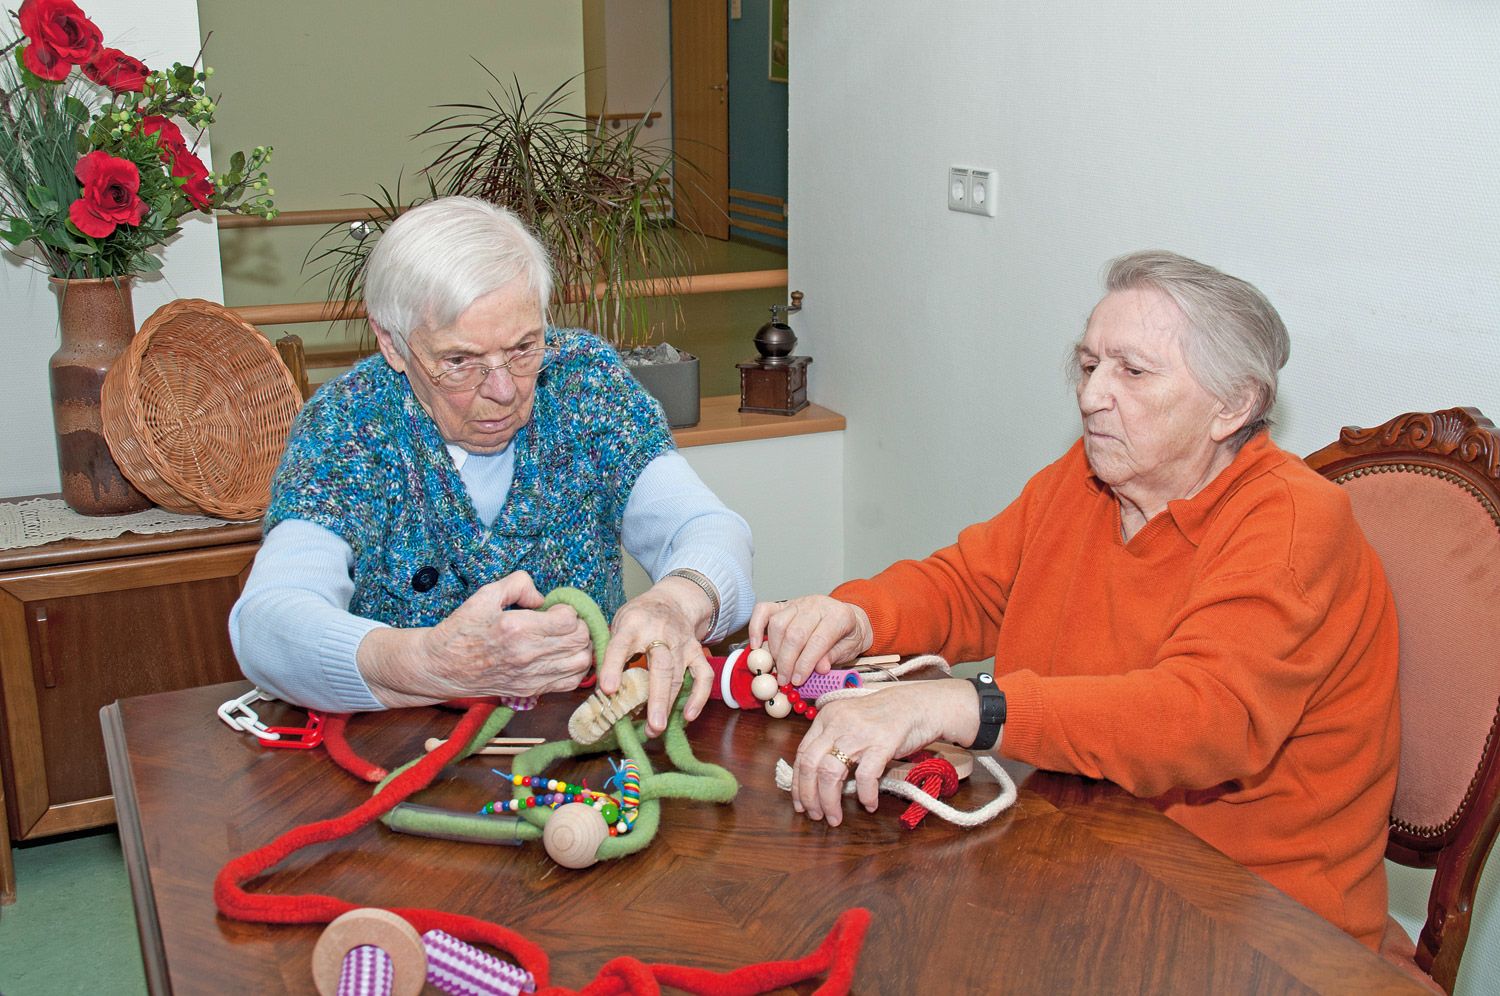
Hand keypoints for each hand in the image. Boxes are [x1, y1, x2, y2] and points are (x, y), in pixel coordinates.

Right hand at [361, 572, 593, 705]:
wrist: (442, 667)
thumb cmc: (462, 629)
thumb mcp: (485, 595)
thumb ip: (519, 584)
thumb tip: (543, 597)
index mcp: (517, 629)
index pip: (569, 619)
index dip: (568, 609)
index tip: (555, 608)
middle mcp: (527, 655)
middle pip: (580, 640)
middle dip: (579, 625)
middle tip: (564, 621)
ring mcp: (530, 676)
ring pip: (581, 662)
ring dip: (581, 646)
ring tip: (566, 638)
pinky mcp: (530, 691)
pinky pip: (570, 683)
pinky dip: (575, 668)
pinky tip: (562, 656)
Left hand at [598, 577, 713, 734]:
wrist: (673, 599)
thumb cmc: (639, 618)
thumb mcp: (619, 625)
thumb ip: (611, 653)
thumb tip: (600, 691)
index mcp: (633, 625)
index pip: (621, 646)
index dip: (613, 667)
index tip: (607, 690)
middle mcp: (660, 633)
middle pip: (661, 668)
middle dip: (656, 698)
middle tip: (651, 726)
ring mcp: (682, 643)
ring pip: (679, 676)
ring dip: (669, 706)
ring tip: (656, 729)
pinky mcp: (697, 651)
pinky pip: (703, 675)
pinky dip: (699, 697)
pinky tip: (688, 716)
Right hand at [748, 595, 873, 685]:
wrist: (848, 618)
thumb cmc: (848, 636)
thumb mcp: (849, 650)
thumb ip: (833, 657)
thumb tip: (820, 669)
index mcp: (838, 616)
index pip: (818, 640)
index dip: (805, 663)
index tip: (797, 680)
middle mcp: (817, 605)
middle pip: (795, 633)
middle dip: (787, 661)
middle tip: (784, 680)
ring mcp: (798, 603)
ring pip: (778, 624)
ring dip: (774, 650)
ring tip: (778, 668)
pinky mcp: (784, 604)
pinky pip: (763, 610)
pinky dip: (755, 627)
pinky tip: (755, 645)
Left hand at [790, 679, 976, 825]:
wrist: (919, 704)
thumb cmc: (885, 717)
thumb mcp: (851, 723)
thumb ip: (834, 742)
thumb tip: (817, 779)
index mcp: (827, 717)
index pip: (802, 753)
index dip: (798, 782)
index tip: (800, 802)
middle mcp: (838, 723)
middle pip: (810, 764)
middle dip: (809, 796)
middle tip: (814, 815)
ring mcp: (859, 733)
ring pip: (830, 773)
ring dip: (829, 801)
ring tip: (835, 818)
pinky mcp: (882, 743)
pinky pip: (865, 776)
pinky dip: (865, 795)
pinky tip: (869, 805)